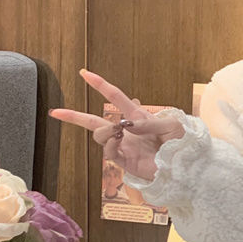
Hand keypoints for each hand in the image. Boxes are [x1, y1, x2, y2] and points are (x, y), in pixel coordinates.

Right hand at [49, 70, 184, 180]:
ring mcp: (125, 147)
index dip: (100, 85)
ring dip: (104, 129)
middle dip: (74, 116)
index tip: (84, 73)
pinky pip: (107, 152)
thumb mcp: (172, 126)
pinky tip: (118, 141)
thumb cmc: (183, 145)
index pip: (115, 97)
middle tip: (55, 112)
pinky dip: (109, 144)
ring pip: (99, 134)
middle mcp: (127, 132)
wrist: (187, 168)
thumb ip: (150, 122)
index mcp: (137, 118)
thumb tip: (127, 125)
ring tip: (118, 131)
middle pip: (95, 121)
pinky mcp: (126, 162)